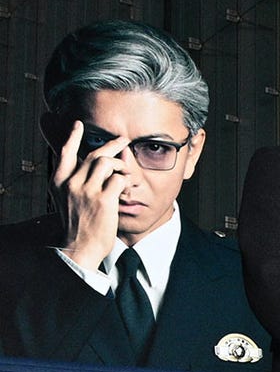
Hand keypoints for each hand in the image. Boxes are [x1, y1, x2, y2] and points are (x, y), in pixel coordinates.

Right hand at [52, 121, 129, 270]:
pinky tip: (128, 186)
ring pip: (106, 163)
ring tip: (127, 172)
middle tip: (124, 140)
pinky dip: (126, 180)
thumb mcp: (65, 200)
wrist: (79, 247)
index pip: (64, 152)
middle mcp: (70, 183)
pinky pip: (118, 179)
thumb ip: (72, 183)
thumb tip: (84, 167)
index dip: (73, 137)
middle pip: (93, 155)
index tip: (79, 125)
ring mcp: (86, 191)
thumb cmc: (77, 225)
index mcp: (58, 182)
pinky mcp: (103, 200)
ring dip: (120, 164)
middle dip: (111, 145)